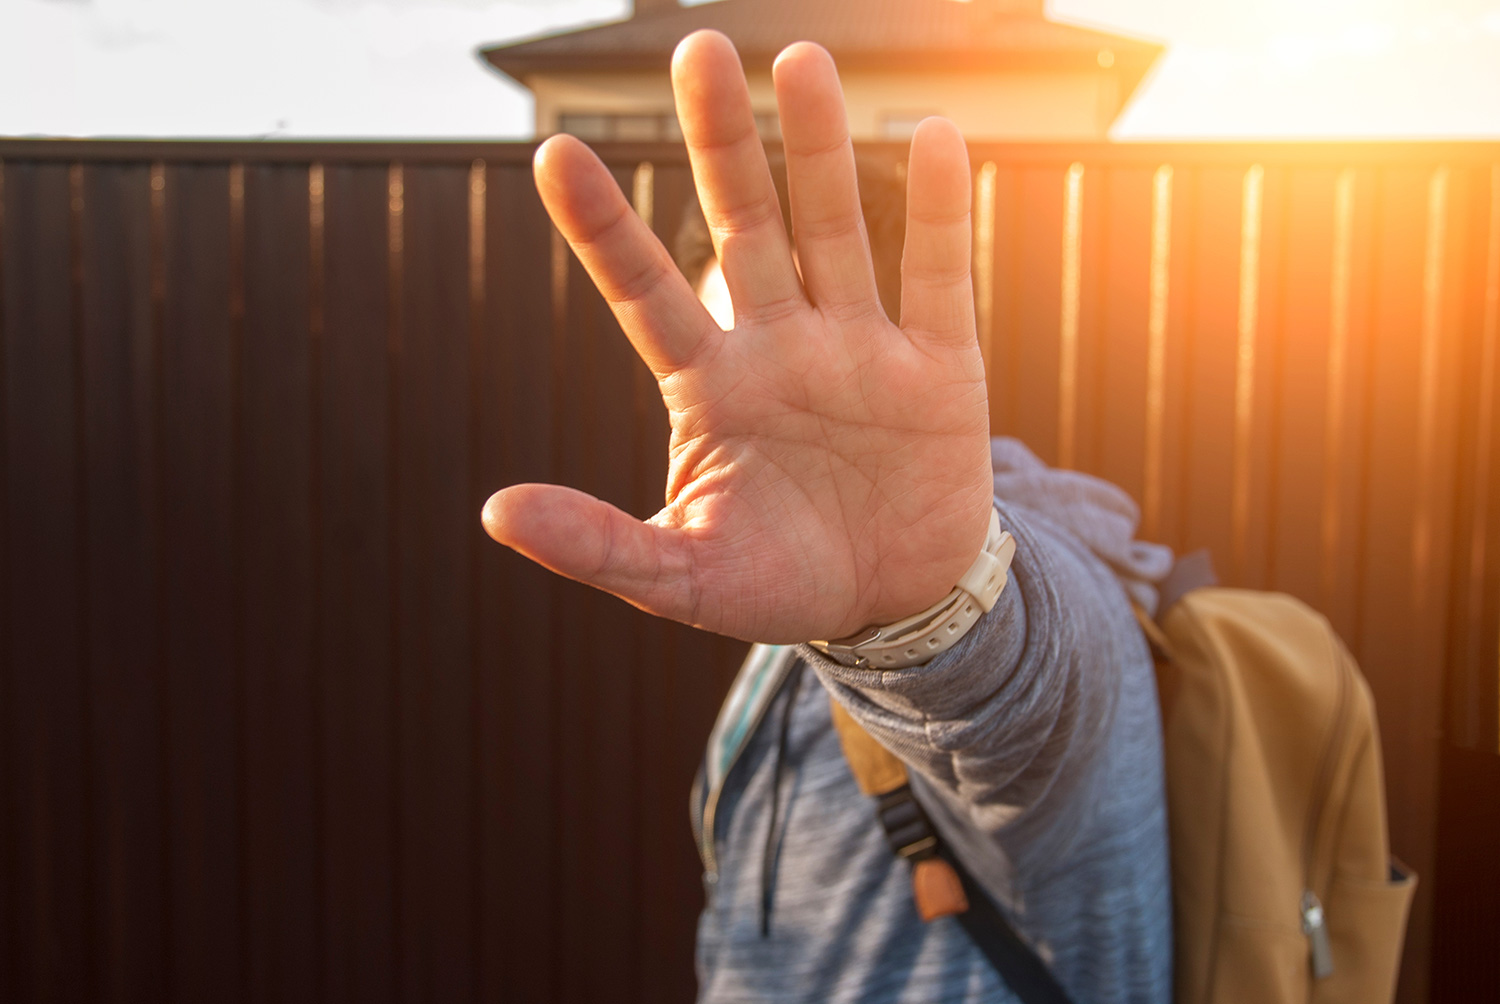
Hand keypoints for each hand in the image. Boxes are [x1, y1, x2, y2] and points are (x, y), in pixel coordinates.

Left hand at [482, 31, 993, 643]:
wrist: (891, 602)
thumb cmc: (778, 579)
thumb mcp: (682, 575)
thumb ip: (600, 544)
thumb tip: (496, 512)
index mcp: (710, 386)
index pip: (645, 295)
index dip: (605, 228)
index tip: (553, 153)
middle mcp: (779, 346)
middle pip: (743, 229)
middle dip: (720, 145)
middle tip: (695, 52)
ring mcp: (859, 347)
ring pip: (833, 231)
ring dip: (820, 150)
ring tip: (801, 61)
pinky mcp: (938, 367)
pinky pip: (938, 278)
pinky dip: (937, 213)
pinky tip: (933, 137)